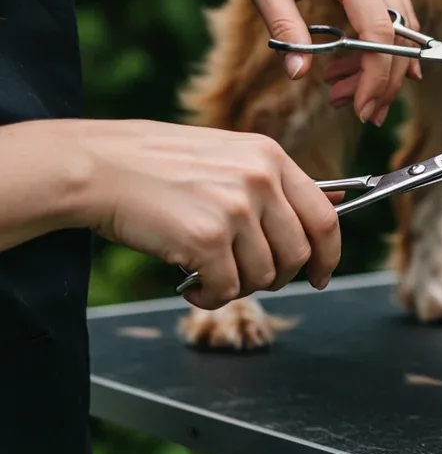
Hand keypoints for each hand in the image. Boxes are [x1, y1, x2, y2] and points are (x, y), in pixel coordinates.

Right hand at [73, 120, 344, 310]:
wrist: (94, 166)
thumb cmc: (155, 165)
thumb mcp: (227, 156)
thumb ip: (275, 183)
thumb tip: (335, 203)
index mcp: (270, 157)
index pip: (324, 217)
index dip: (328, 254)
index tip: (320, 275)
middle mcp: (260, 179)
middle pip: (298, 253)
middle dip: (279, 278)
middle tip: (250, 279)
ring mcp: (235, 208)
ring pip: (264, 275)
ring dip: (238, 287)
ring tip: (208, 276)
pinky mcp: (207, 238)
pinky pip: (228, 289)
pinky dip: (210, 297)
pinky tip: (190, 286)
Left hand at [204, 0, 420, 126]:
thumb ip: (285, 28)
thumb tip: (299, 76)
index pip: (378, 32)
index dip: (375, 76)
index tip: (360, 108)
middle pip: (400, 35)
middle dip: (385, 80)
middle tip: (362, 114)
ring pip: (401, 27)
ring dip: (383, 65)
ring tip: (346, 93)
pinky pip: (393, 13)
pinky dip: (383, 44)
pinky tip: (369, 68)